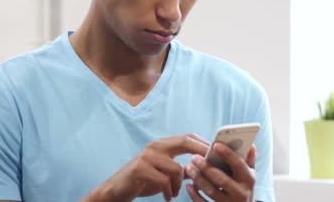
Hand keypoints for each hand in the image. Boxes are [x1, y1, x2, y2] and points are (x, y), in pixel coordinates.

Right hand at [85, 134, 209, 201]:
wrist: (116, 190)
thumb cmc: (143, 180)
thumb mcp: (163, 171)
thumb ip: (180, 167)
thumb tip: (202, 168)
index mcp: (162, 144)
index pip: (187, 137)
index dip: (203, 143)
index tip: (217, 153)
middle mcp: (155, 146)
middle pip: (185, 142)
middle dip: (201, 153)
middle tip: (212, 166)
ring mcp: (147, 156)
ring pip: (176, 168)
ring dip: (179, 184)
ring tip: (175, 193)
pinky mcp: (140, 169)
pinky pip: (164, 181)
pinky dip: (169, 191)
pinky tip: (167, 198)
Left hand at [185, 143, 255, 201]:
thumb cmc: (243, 188)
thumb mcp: (249, 175)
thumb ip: (249, 160)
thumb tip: (250, 144)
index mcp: (248, 180)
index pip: (239, 165)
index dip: (228, 154)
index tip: (215, 145)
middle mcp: (240, 193)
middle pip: (222, 180)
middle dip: (206, 168)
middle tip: (194, 157)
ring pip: (211, 191)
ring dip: (198, 179)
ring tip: (189, 168)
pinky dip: (194, 195)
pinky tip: (189, 185)